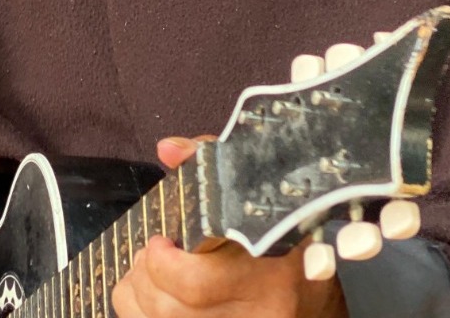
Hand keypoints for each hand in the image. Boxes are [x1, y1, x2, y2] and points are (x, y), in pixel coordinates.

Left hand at [112, 137, 347, 317]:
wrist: (310, 299)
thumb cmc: (285, 241)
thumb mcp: (260, 196)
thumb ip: (212, 165)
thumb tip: (169, 148)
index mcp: (271, 270)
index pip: (198, 283)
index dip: (164, 265)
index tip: (161, 241)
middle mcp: (257, 311)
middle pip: (173, 308)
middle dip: (146, 276)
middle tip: (151, 253)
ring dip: (139, 294)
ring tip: (149, 270)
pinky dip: (141, 311)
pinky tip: (150, 294)